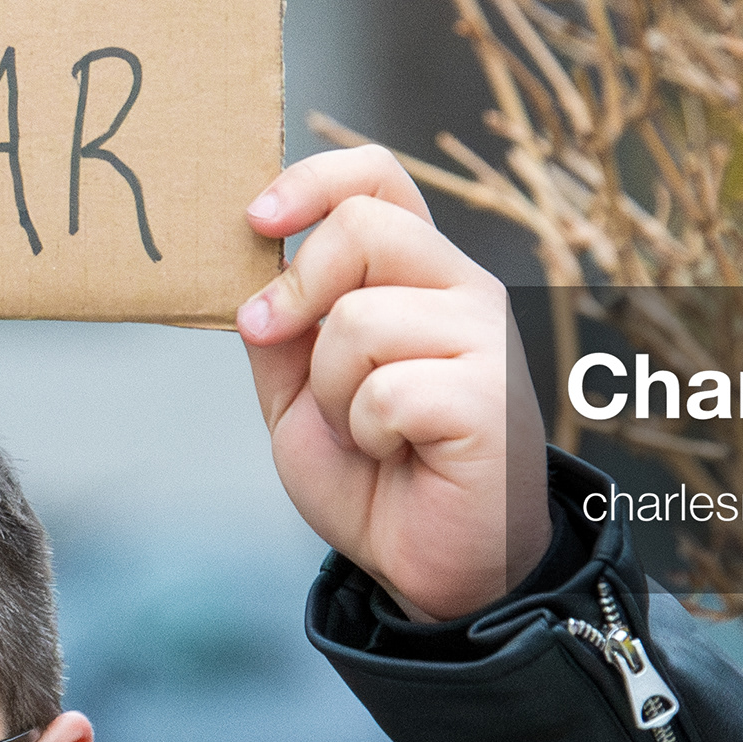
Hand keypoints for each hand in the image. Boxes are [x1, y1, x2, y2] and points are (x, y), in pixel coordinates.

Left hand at [234, 150, 545, 623]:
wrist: (429, 563)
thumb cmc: (373, 473)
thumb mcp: (299, 388)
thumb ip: (280, 325)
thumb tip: (252, 270)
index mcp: (420, 274)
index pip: (379, 177)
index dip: (312, 181)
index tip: (257, 221)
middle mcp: (464, 290)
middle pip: (364, 227)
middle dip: (300, 294)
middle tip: (286, 351)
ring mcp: (487, 340)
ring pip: (361, 318)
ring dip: (333, 390)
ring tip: (364, 430)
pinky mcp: (490, 398)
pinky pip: (387, 389)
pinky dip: (367, 433)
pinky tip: (397, 454)